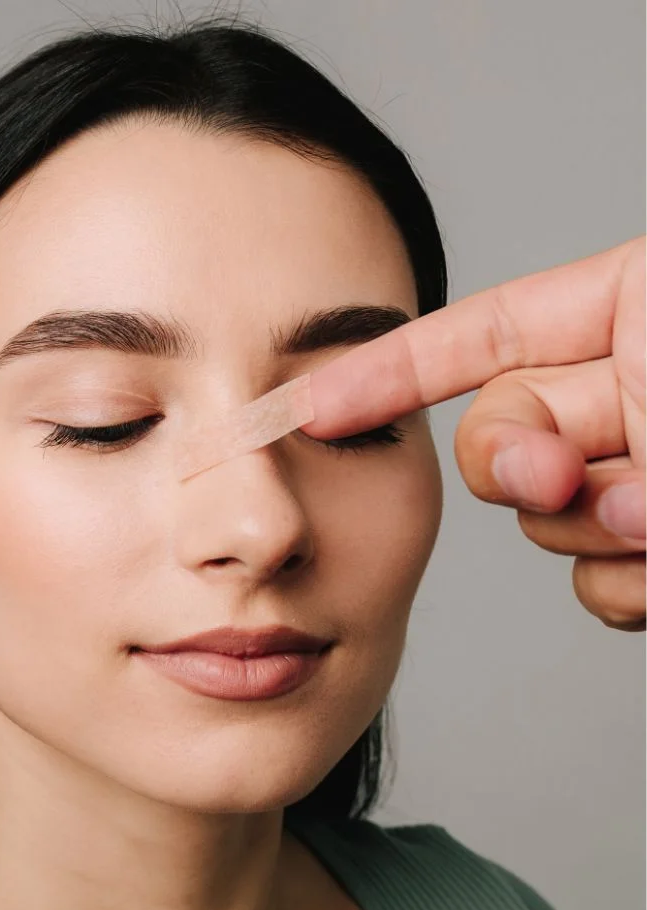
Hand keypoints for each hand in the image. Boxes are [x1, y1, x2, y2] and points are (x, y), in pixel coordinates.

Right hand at [303, 236, 645, 631]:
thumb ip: (559, 380)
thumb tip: (526, 472)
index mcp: (626, 314)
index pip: (472, 338)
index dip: (381, 372)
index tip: (305, 410)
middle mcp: (626, 398)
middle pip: (496, 437)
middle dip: (509, 462)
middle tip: (560, 479)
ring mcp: (640, 478)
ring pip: (541, 522)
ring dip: (587, 529)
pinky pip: (595, 583)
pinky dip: (623, 586)